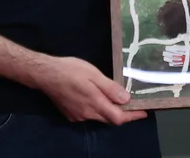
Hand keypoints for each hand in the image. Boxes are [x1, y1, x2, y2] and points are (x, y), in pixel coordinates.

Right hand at [33, 56, 147, 124]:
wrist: (45, 74)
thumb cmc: (71, 71)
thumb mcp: (94, 75)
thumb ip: (110, 88)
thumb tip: (126, 100)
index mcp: (94, 104)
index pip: (118, 117)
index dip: (132, 116)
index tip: (144, 112)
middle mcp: (86, 114)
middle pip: (110, 119)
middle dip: (123, 114)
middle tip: (135, 105)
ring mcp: (77, 115)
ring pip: (99, 117)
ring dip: (110, 111)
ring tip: (119, 100)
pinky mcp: (70, 113)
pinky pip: (89, 114)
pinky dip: (98, 109)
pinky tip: (99, 99)